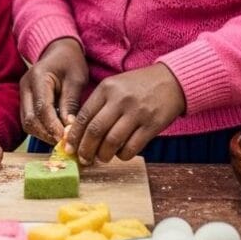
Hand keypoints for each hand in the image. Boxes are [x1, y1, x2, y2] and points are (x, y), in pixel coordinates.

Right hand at [19, 37, 88, 144]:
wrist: (59, 50)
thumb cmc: (70, 63)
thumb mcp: (76, 80)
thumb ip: (70, 103)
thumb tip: (68, 128)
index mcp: (38, 77)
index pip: (42, 108)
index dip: (52, 126)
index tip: (65, 139)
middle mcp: (25, 86)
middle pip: (29, 119)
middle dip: (46, 134)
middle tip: (64, 143)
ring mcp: (23, 94)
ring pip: (27, 122)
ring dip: (43, 134)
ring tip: (61, 140)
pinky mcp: (25, 100)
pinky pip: (29, 119)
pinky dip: (41, 129)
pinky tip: (55, 132)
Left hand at [64, 63, 185, 164]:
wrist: (171, 81)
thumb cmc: (137, 86)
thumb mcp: (114, 86)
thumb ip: (98, 105)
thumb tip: (78, 131)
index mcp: (107, 88)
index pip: (84, 115)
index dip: (74, 135)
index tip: (69, 148)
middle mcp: (120, 100)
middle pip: (95, 130)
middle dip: (86, 149)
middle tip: (83, 158)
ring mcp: (137, 112)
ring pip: (112, 142)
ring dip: (103, 155)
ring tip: (101, 158)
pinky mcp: (151, 125)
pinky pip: (132, 147)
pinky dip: (122, 155)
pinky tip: (120, 154)